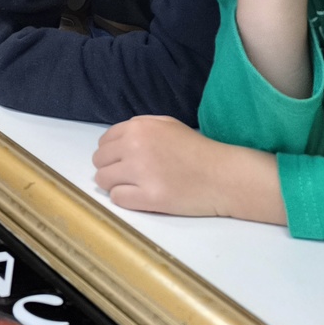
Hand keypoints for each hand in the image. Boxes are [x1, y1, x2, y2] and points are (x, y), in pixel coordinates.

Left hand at [91, 116, 285, 223]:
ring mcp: (141, 172)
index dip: (112, 153)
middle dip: (111, 168)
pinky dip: (125, 199)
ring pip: (103, 180)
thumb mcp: (168, 125)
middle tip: (129, 176)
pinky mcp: (149, 197)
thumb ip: (139, 128)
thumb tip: (112, 142)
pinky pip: (117, 198)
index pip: (104, 142)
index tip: (123, 161)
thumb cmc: (197, 149)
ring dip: (115, 184)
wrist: (224, 176)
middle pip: (99, 161)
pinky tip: (141, 197)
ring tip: (134, 186)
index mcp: (138, 127)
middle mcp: (135, 146)